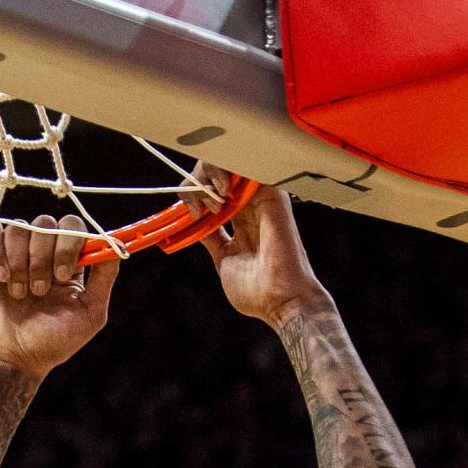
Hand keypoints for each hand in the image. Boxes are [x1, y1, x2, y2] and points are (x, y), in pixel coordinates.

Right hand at [0, 215, 118, 381]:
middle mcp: (42, 253)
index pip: (73, 228)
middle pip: (46, 223)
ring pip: (19, 228)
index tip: (62, 274)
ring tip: (19, 294)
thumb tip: (115, 246)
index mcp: (68, 263)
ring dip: (21, 261)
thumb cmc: (52, 343)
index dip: (69, 243)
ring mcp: (14, 254)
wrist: (11, 359)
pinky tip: (1, 280)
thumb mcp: (90, 315)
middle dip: (43, 256)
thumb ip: (105, 279)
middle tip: (39, 291)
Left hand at [183, 163, 330, 327]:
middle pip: (220, 174)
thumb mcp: (224, 260)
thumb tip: (195, 224)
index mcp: (242, 221)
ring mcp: (262, 198)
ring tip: (203, 201)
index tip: (187, 212)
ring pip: (231, 165)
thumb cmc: (257, 291)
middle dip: (197, 181)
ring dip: (209, 174)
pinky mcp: (272, 194)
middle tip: (192, 205)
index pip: (214, 191)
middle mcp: (253, 206)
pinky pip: (248, 167)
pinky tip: (215, 187)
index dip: (195, 193)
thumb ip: (212, 238)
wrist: (281, 301)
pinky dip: (227, 170)